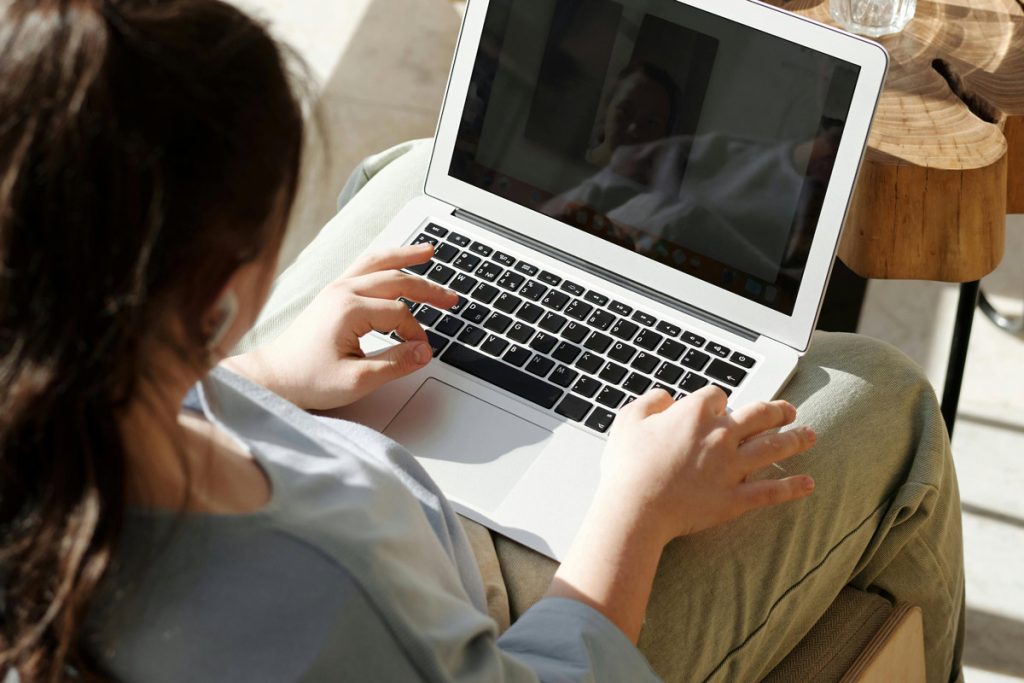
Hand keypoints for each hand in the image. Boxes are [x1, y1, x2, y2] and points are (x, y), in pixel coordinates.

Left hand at [226, 243, 457, 409]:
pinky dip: (384, 260)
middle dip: (428, 289)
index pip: (400, 314)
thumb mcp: (356, 380)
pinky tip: (396, 260)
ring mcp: (335, 290)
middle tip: (452, 298)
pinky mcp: (332, 295)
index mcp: (349, 310)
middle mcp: (343, 292)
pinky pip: (363, 267)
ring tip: (428, 251)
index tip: (421, 352)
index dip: (416, 333)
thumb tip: (424, 351)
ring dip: (405, 257)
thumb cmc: (307, 380)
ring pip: (377, 263)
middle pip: (396, 281)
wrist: (273, 378)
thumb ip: (395, 364)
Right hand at [596, 386, 815, 545]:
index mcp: (694, 414)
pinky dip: (792, 487)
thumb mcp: (628, 420)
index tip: (718, 407)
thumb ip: (650, 401)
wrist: (635, 508)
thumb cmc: (627, 466)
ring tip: (809, 435)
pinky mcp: (736, 499)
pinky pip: (771, 490)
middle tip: (787, 410)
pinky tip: (808, 483)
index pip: (718, 397)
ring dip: (795, 439)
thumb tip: (666, 397)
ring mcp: (732, 468)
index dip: (719, 401)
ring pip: (773, 447)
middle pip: (759, 415)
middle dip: (776, 410)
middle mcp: (720, 436)